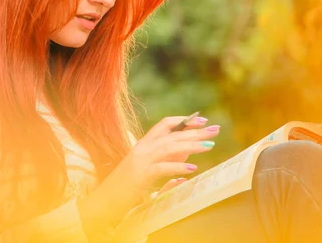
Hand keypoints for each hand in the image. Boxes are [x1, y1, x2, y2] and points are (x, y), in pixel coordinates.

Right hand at [77, 116, 219, 235]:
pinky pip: (162, 168)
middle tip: (215, 130)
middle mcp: (142, 148)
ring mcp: (141, 160)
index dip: (184, 121)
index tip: (202, 121)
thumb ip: (166, 165)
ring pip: (169, 147)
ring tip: (209, 145)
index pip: (165, 124)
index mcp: (143, 144)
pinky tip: (192, 168)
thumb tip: (188, 165)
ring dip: (191, 145)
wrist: (106, 200)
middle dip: (195, 131)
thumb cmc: (127, 188)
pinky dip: (177, 166)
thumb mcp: (148, 173)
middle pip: (173, 135)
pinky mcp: (140, 175)